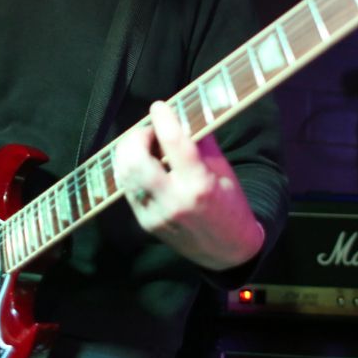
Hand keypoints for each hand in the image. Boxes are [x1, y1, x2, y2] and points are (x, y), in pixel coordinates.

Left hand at [114, 101, 264, 269]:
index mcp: (199, 186)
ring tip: (145, 145)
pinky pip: (128, 188)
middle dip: (137, 137)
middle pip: (136, 160)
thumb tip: (184, 115)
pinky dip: (131, 170)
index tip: (160, 106)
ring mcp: (155, 214)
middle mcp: (173, 201)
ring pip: (126, 174)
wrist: (227, 251)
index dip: (163, 119)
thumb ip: (203, 143)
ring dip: (130, 152)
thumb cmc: (230, 206)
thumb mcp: (224, 172)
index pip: (174, 143)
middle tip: (149, 131)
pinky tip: (143, 163)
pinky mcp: (145, 223)